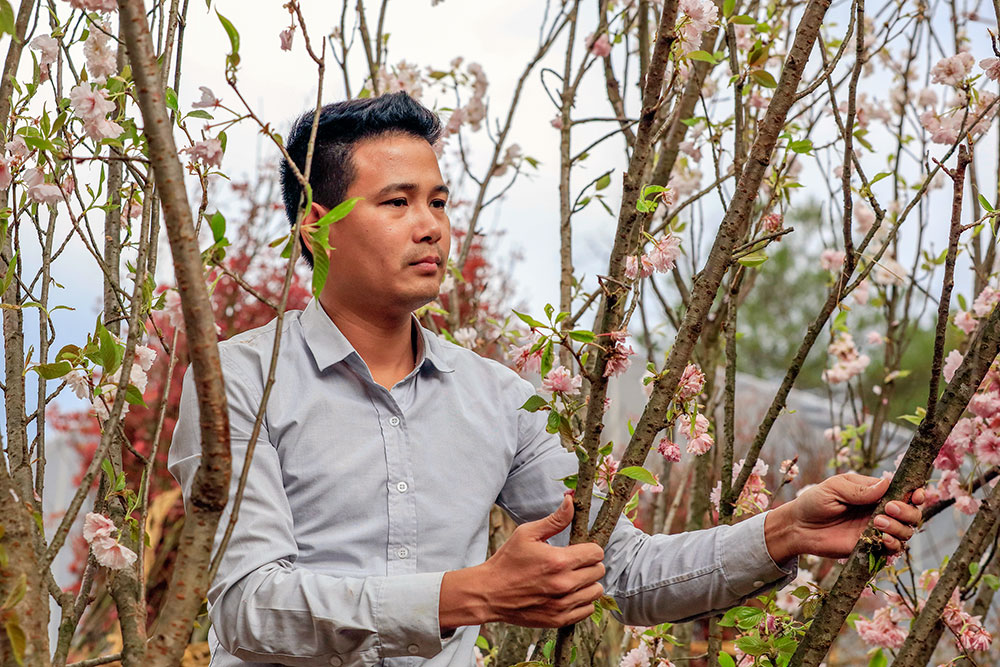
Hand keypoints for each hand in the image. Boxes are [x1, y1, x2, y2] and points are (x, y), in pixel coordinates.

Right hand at [439, 494, 605, 629]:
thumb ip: (555, 519)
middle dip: (589, 564)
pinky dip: (582, 601)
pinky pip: (588, 609)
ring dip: (588, 583)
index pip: (597, 552)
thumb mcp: (527, 533)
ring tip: (571, 578)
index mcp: (559, 561)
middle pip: (599, 571)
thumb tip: (571, 501)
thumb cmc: (508, 560)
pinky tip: (568, 593)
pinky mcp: (560, 619)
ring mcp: (563, 604)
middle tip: (573, 563)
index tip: (579, 549)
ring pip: (597, 591)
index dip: (589, 548)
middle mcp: (565, 584)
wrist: (490, 593)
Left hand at [765, 473, 924, 561]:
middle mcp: (880, 511)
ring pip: (906, 531)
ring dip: (899, 527)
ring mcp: (878, 530)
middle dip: (908, 511)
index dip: (915, 493)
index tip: (915, 494)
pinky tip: (881, 539)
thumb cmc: (814, 502)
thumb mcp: (834, 488)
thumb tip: (886, 483)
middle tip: (889, 508)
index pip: (904, 492)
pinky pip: (893, 549)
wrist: (799, 527)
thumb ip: (860, 489)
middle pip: (912, 513)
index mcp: (874, 493)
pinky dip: (894, 544)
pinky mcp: (871, 547)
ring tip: (877, 522)